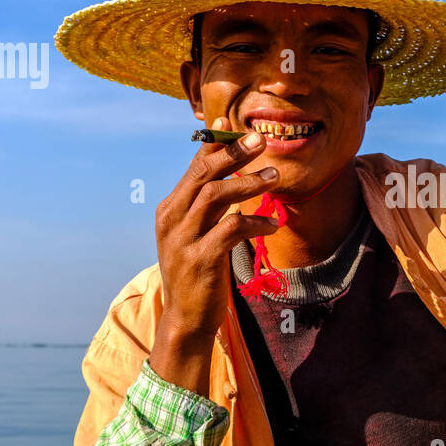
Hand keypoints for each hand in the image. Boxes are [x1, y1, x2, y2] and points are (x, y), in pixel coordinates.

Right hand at [148, 126, 278, 394]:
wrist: (186, 319)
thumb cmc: (197, 274)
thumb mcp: (196, 235)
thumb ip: (207, 208)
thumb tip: (231, 177)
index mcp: (170, 210)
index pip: (193, 169)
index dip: (213, 146)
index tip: (230, 126)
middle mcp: (172, 220)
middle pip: (203, 175)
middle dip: (233, 155)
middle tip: (262, 141)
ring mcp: (183, 240)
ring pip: (216, 196)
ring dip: (248, 183)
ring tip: (275, 177)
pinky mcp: (200, 260)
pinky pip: (231, 229)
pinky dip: (255, 222)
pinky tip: (273, 223)